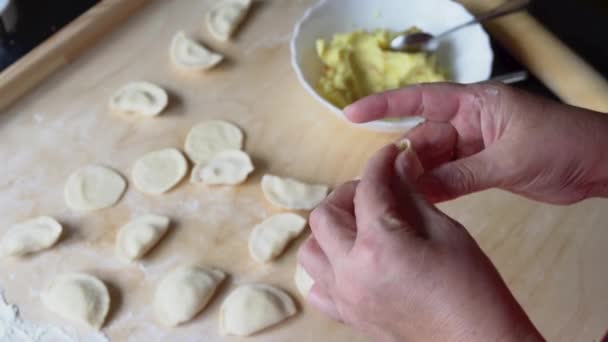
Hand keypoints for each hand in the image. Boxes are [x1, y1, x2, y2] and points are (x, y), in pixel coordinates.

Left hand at [298, 143, 542, 340]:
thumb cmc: (472, 289)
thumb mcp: (446, 231)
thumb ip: (411, 196)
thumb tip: (398, 165)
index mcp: (378, 246)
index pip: (366, 189)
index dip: (379, 164)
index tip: (390, 155)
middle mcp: (351, 272)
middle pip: (325, 215)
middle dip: (348, 194)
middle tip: (376, 192)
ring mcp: (346, 297)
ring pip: (311, 250)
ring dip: (330, 230)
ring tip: (359, 226)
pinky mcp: (349, 316)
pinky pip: (318, 287)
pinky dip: (327, 268)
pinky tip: (350, 262)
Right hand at [345, 83, 607, 203]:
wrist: (600, 165)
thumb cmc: (562, 144)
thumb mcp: (510, 158)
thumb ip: (463, 173)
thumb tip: (418, 186)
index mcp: (474, 104)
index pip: (420, 98)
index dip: (384, 105)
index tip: (351, 113)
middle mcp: (469, 122)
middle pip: (423, 138)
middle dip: (403, 157)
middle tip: (381, 182)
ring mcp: (474, 147)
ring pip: (433, 162)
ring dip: (417, 178)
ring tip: (393, 196)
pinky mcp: (482, 169)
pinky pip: (449, 178)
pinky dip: (434, 190)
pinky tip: (418, 203)